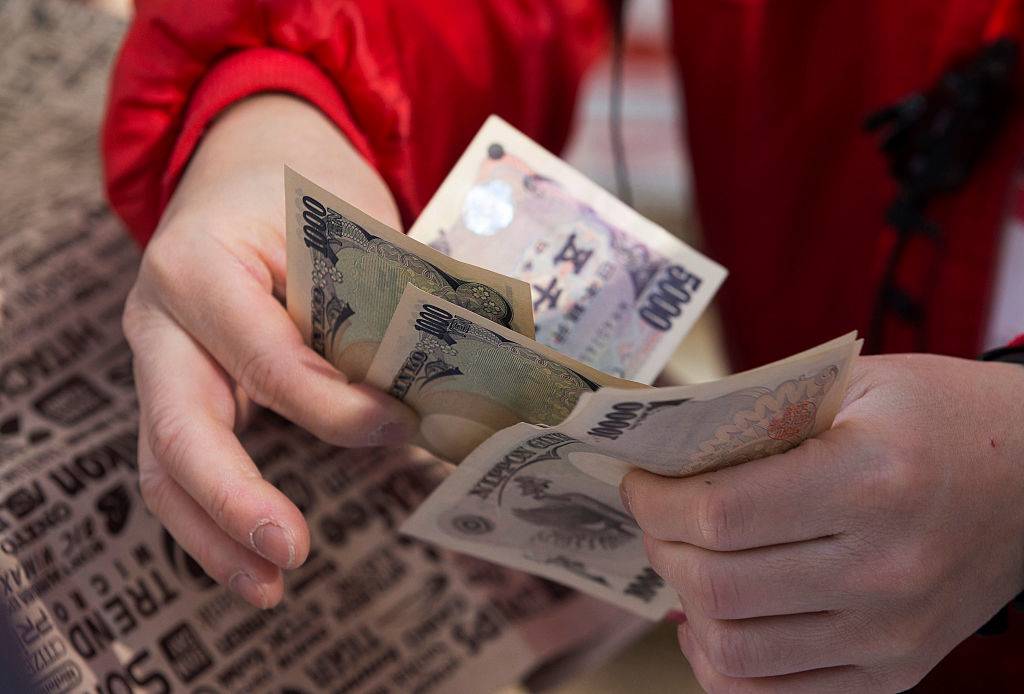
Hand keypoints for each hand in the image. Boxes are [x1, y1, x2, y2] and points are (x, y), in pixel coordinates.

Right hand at [123, 95, 417, 608]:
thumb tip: (431, 408)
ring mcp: (159, 360)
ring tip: (269, 588)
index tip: (403, 426)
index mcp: (200, 262)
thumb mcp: (341, 231)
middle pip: (179, 428)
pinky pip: (179, 465)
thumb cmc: (301, 197)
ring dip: (213, 536)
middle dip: (236, 500)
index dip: (337, 404)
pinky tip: (253, 561)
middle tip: (293, 552)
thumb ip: (373, 312)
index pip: (267, 356)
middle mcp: (159, 317)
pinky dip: (214, 519)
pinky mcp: (176, 392)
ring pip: (164, 464)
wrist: (244, 172)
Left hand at [620, 353, 1023, 691]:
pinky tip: (712, 619)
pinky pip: (772, 693)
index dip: (654, 500)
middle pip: (716, 586)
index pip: (718, 514)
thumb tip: (659, 451)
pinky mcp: (893, 673)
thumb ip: (758, 417)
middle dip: (659, 545)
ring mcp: (890, 634)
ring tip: (682, 559)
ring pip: (732, 652)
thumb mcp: (852, 387)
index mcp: (872, 480)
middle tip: (655, 513)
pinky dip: (721, 662)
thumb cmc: (937, 418)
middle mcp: (885, 569)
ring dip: (684, 603)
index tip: (639, 479)